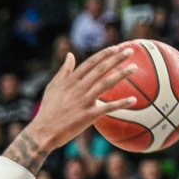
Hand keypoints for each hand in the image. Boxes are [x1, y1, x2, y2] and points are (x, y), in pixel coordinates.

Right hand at [20, 45, 137, 152]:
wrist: (43, 131)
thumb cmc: (48, 109)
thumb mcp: (53, 86)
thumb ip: (64, 70)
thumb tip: (70, 54)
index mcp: (70, 80)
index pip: (90, 63)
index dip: (104, 54)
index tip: (116, 47)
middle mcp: (78, 88)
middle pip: (101, 69)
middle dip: (116, 58)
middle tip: (130, 50)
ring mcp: (83, 101)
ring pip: (106, 84)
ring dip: (121, 75)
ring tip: (134, 68)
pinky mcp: (88, 115)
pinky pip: (107, 108)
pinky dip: (121, 103)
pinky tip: (133, 100)